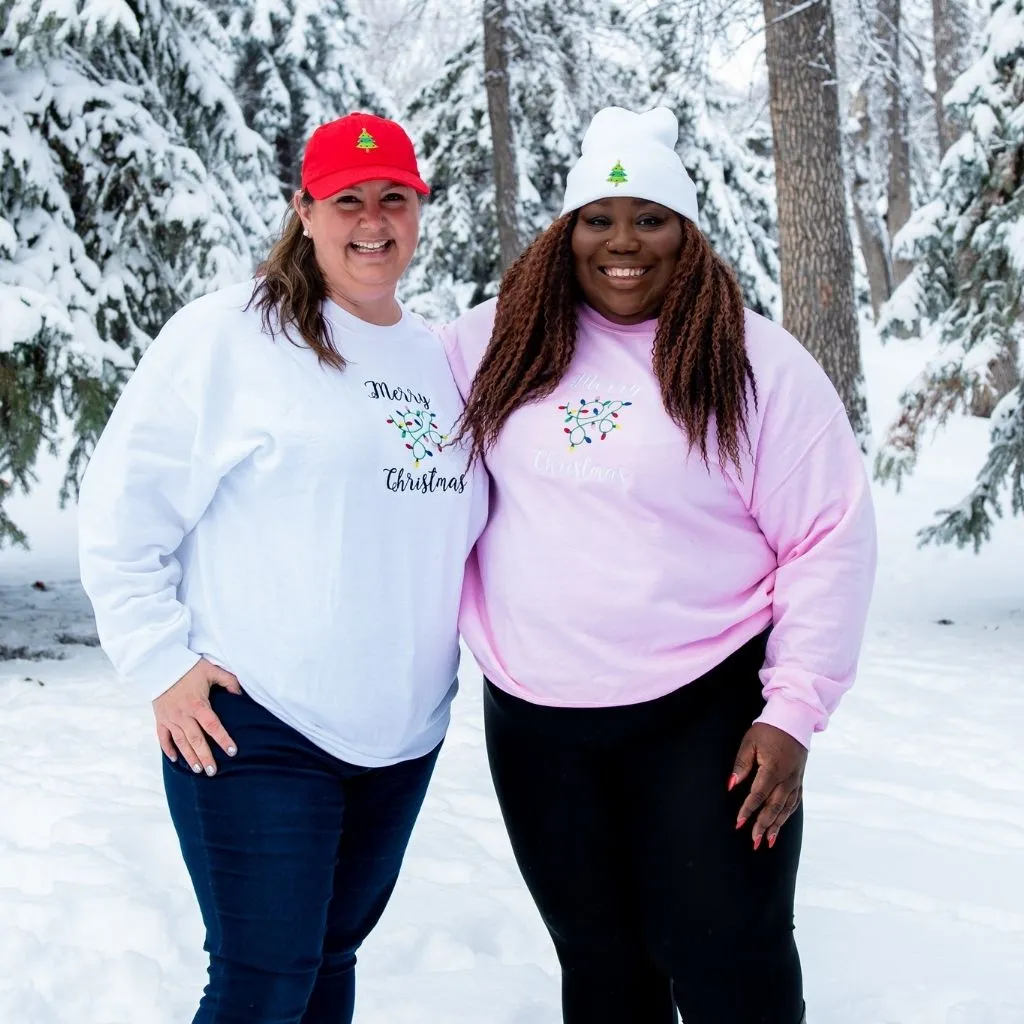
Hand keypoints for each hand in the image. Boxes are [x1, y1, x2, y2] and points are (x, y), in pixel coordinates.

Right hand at [154, 659, 242, 775]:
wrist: (160, 664)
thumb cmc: (189, 667)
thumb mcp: (212, 670)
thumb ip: (229, 681)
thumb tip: (240, 694)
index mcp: (198, 704)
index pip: (213, 726)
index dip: (223, 739)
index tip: (232, 751)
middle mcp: (183, 715)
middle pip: (196, 740)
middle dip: (205, 757)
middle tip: (213, 771)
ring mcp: (170, 718)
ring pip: (181, 742)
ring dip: (189, 757)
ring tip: (198, 770)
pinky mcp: (160, 718)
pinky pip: (163, 737)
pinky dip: (168, 749)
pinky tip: (175, 760)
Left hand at [729, 723, 807, 850]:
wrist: (794, 719)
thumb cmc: (768, 730)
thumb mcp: (750, 742)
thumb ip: (741, 764)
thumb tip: (731, 785)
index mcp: (772, 769)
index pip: (758, 795)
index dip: (748, 810)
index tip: (739, 824)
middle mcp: (786, 778)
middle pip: (774, 807)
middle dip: (763, 825)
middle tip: (754, 841)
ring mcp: (795, 780)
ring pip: (786, 808)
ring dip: (776, 825)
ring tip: (767, 841)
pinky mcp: (799, 779)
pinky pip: (794, 802)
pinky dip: (787, 815)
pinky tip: (781, 824)